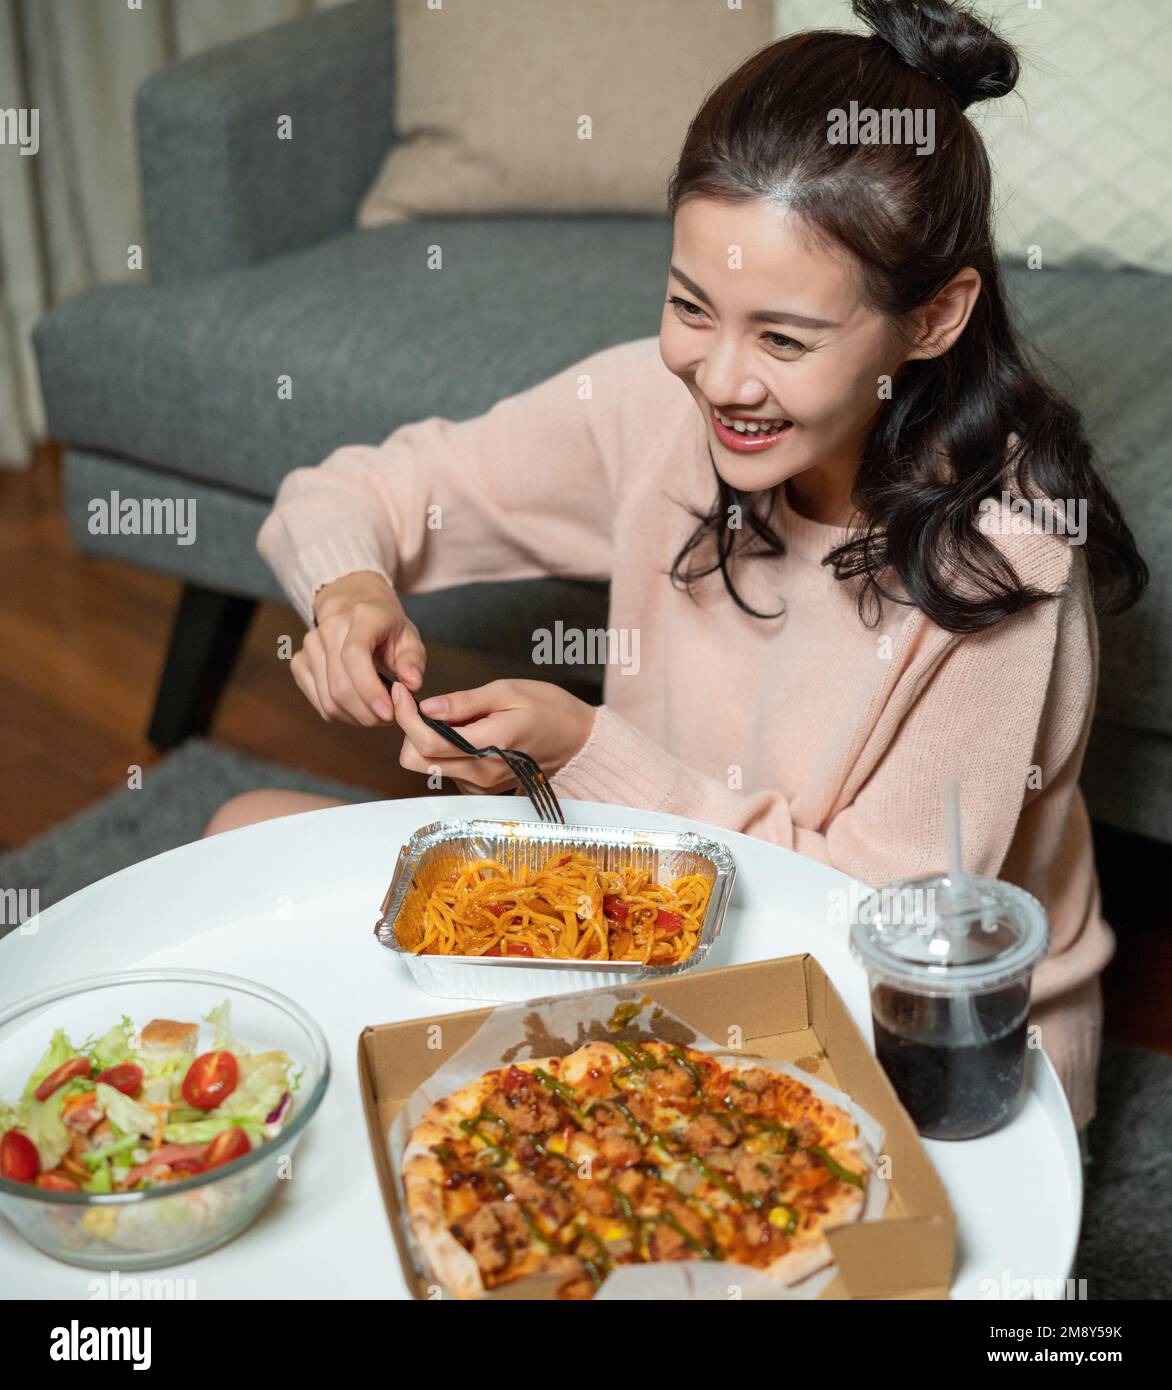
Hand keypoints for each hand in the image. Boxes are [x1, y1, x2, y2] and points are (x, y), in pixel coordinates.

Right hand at [290, 571, 426, 725]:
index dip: (369, 689)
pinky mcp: (300, 663)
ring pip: (329, 700)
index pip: (354, 655)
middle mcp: (329, 628)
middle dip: (367, 713)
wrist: (355, 608)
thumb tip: (412, 684)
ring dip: (356, 717)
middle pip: (340, 685)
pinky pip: (320, 704)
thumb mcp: (409, 638)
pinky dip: (342, 715)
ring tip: (377, 713)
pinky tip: (358, 708)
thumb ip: (413, 661)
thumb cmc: (386, 628)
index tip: (388, 712)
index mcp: (361, 617)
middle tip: (389, 718)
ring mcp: (310, 646)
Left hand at [392, 678, 596, 792]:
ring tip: (453, 717)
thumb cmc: (547, 709)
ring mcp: (479, 786)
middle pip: (418, 760)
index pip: (428, 742)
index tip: (402, 693)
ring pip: (428, 766)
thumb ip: (465, 702)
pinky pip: (445, 770)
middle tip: (422, 705)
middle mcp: (480, 774)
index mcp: (488, 746)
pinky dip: (443, 750)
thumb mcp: (507, 692)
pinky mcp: (479, 789)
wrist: (575, 739)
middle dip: (410, 730)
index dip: (406, 716)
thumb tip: (427, 707)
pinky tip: (464, 733)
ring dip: (426, 740)